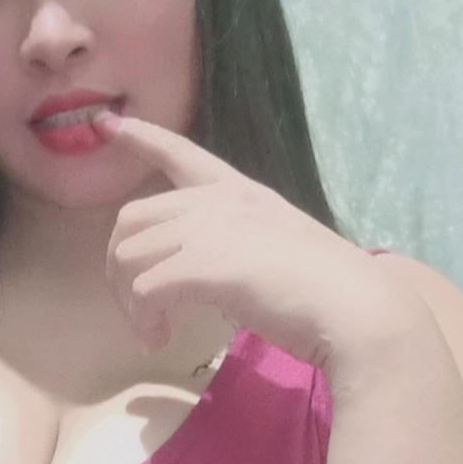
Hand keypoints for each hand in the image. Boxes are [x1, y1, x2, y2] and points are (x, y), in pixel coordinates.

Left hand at [96, 110, 418, 381]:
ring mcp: (209, 230)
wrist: (355, 307)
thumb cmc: (325, 288)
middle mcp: (218, 202)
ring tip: (153, 331)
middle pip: (130, 218)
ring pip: (127, 256)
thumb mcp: (277, 247)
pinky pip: (143, 291)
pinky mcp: (203, 266)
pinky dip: (143, 320)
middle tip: (136, 308)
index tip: (108, 124)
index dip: (143, 138)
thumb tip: (206, 273)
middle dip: (118, 266)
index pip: (182, 153)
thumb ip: (238, 245)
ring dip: (129, 301)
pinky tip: (160, 339)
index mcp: (239, 192)